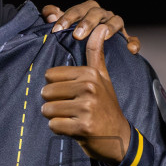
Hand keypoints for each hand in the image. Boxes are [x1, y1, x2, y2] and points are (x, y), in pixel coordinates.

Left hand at [40, 0, 139, 54]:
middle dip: (87, 22)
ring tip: (104, 37)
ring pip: (116, 20)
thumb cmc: (76, 38)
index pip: (78, 9)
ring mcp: (116, 26)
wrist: (92, 58)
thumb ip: (56, 19)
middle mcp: (103, 15)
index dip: (67, 17)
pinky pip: (132, 39)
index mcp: (88, 10)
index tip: (56, 29)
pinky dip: (133, 42)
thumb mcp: (65, 28)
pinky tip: (130, 50)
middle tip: (77, 36)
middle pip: (96, 12)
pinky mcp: (126, 39)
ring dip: (110, 27)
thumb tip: (48, 15)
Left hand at [41, 26, 134, 164]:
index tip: (73, 95)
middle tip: (71, 109)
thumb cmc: (106, 106)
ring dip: (56, 117)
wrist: (119, 138)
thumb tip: (100, 27)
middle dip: (54, 104)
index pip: (50, 75)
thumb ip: (96, 53)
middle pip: (46, 92)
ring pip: (48, 110)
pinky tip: (74, 129)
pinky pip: (54, 125)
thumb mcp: (102, 77)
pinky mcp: (83, 127)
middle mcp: (89, 88)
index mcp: (90, 74)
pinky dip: (60, 130)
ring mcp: (87, 108)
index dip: (57, 87)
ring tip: (72, 118)